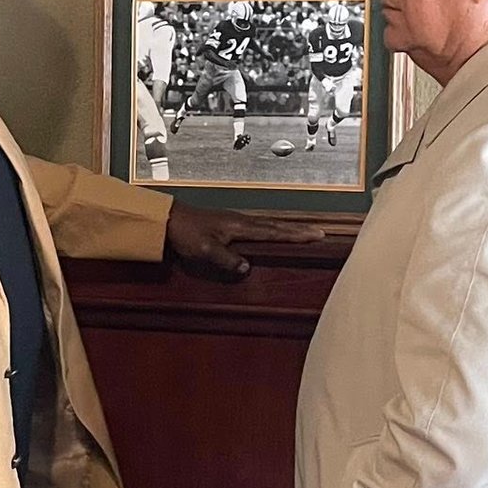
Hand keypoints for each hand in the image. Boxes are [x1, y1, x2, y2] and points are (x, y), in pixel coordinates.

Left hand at [164, 201, 322, 278]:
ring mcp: (236, 221)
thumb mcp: (206, 250)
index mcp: (240, 226)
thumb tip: (247, 268)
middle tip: (318, 232)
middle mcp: (242, 221)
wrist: (169, 220)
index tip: (316, 235)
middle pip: (276, 225)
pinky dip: (272, 230)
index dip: (295, 234)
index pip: (274, 231)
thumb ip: (227, 259)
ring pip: (268, 225)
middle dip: (298, 230)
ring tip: (302, 233)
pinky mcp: (230, 225)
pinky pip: (258, 227)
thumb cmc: (186, 233)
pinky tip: (272, 233)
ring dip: (286, 229)